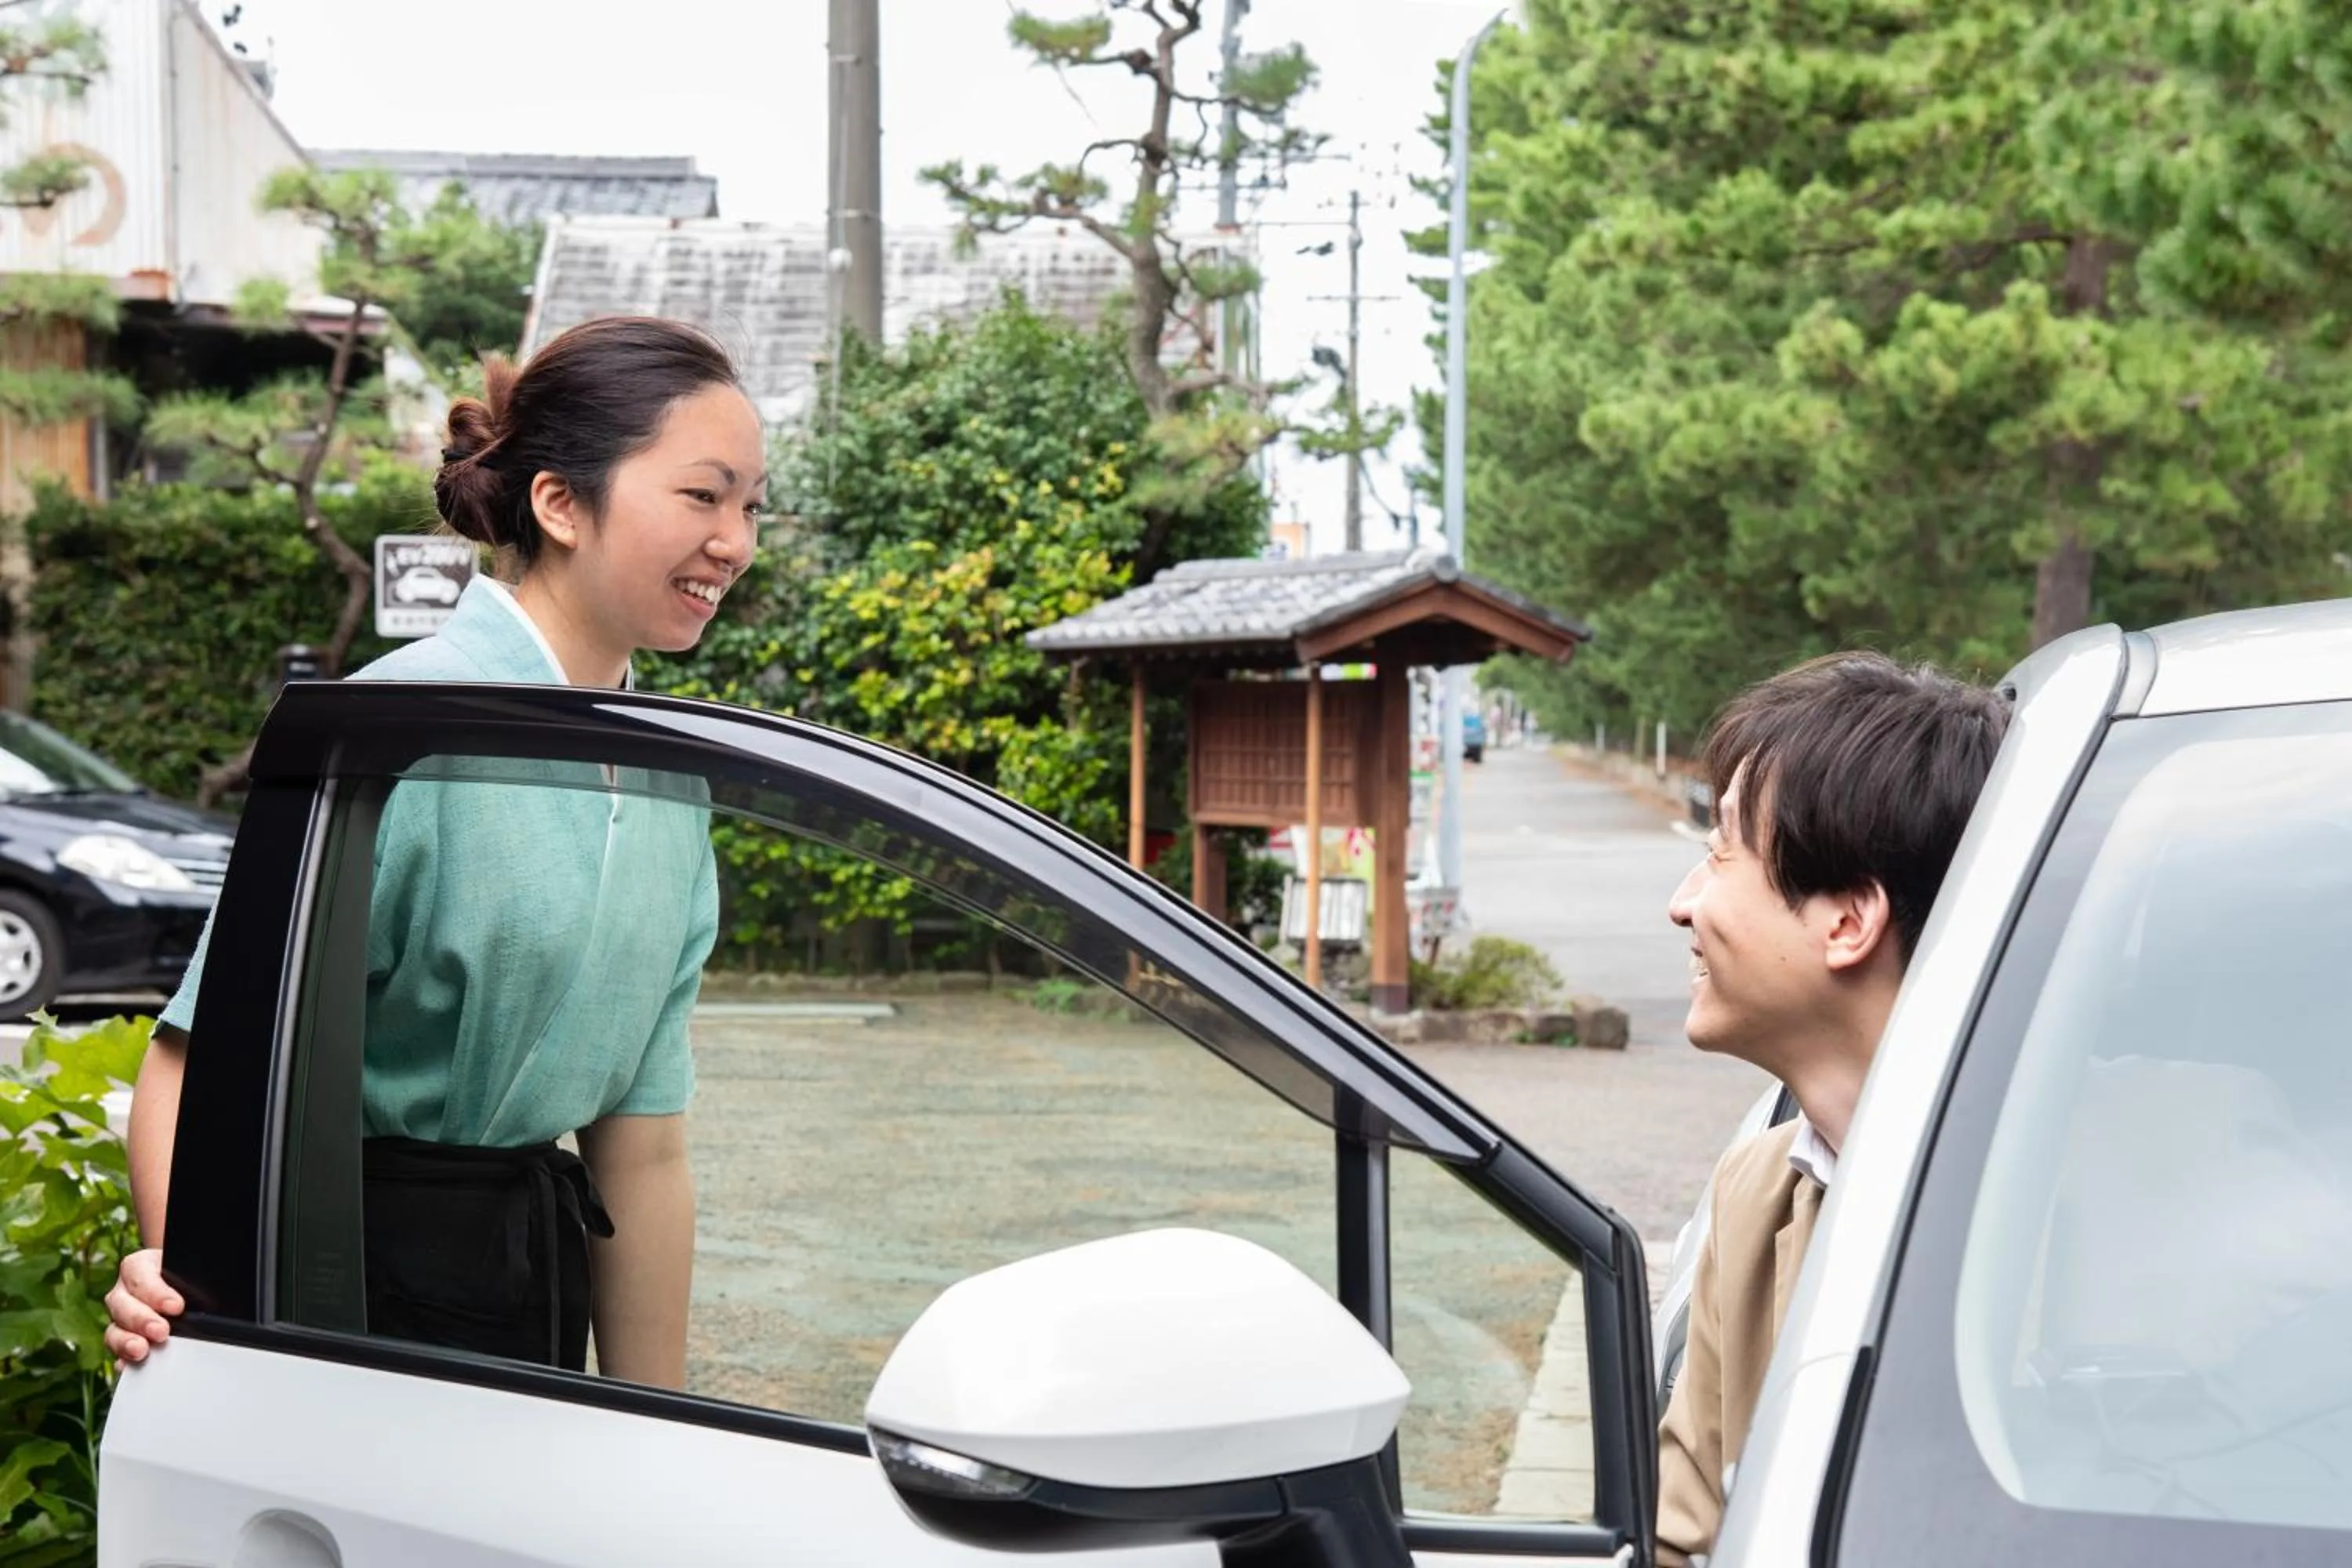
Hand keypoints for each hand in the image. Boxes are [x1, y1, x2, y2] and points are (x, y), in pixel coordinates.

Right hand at [104, 1247, 182, 1364]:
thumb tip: (212, 1290)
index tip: (177, 1306)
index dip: (155, 1291)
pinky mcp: (124, 1338)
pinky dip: (123, 1359)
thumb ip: (193, 1277)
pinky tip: (130, 1366)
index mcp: (141, 1265)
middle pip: (121, 1303)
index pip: (138, 1272)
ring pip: (114, 1328)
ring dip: (126, 1341)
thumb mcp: (191, 1268)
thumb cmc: (188, 1274)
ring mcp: (121, 1317)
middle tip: (161, 1331)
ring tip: (142, 1350)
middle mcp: (126, 1291)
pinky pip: (116, 1351)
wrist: (186, 1282)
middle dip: (141, 1319)